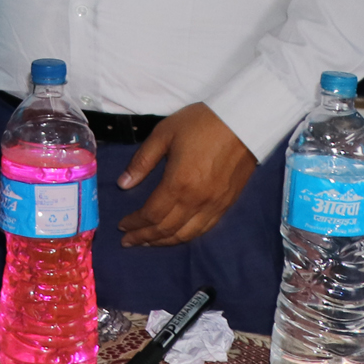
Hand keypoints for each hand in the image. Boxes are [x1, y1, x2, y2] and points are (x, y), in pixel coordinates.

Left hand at [117, 102, 256, 246]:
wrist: (243, 121)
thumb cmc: (200, 124)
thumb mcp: (164, 134)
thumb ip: (142, 161)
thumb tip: (123, 184)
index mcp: (178, 184)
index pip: (152, 214)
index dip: (135, 223)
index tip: (121, 226)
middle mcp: (197, 201)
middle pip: (167, 229)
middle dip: (145, 237)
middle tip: (128, 241)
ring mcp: (215, 205)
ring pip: (186, 234)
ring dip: (164, 242)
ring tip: (148, 242)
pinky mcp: (227, 204)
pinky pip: (204, 229)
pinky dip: (186, 236)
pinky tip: (177, 235)